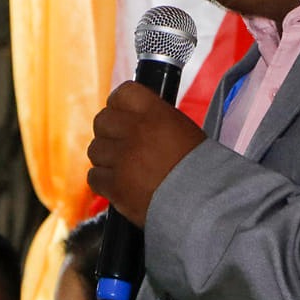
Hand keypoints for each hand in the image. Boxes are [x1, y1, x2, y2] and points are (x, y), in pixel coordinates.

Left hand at [87, 81, 205, 225]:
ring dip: (106, 159)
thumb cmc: (201, 171)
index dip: (119, 104)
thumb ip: (156, 120)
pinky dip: (104, 182)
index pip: (123, 93)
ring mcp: (123, 159)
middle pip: (102, 121)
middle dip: (109, 132)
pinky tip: (120, 186)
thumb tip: (134, 118)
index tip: (121, 113)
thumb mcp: (185, 132)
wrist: (204, 205)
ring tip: (124, 169)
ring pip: (95, 150)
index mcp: (157, 114)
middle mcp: (137, 132)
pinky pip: (94, 177)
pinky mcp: (116, 186)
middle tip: (121, 145)